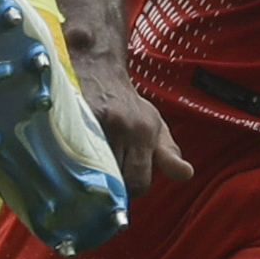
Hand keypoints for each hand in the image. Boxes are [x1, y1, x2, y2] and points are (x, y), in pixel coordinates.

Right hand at [71, 41, 193, 196]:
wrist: (97, 70)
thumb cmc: (128, 105)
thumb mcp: (155, 126)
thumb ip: (169, 155)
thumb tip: (187, 174)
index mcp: (143, 132)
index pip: (138, 182)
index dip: (130, 188)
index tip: (123, 182)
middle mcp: (121, 126)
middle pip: (115, 180)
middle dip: (110, 185)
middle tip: (106, 175)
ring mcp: (95, 122)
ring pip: (93, 170)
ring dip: (91, 175)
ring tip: (90, 167)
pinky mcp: (72, 118)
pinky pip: (73, 154)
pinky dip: (73, 161)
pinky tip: (74, 158)